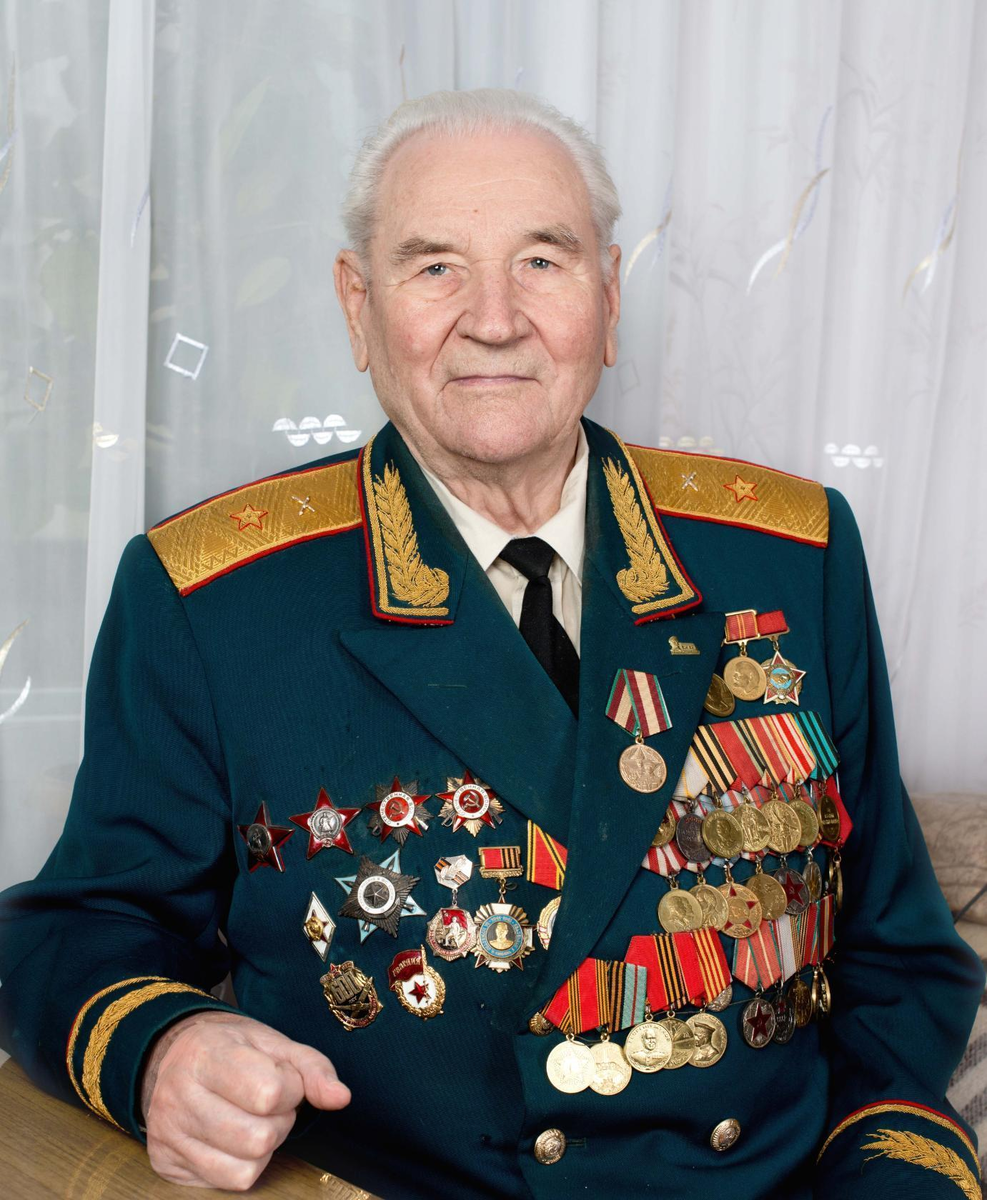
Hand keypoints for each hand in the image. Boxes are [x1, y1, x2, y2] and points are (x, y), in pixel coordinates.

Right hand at [140, 1009, 349, 1189]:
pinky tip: (237, 1140)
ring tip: (254, 1119)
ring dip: (265, 1145)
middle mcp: (178, 1094)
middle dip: (280, 1121)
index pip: (268, 1093)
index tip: (282, 1077)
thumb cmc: (233, 1048)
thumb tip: (341, 1098)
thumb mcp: (274, 1043)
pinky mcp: (166, 1162)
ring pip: (246, 1166)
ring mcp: (168, 1132)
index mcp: (206, 1053)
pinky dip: (246, 1165)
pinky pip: (229, 1183)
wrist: (174, 1056)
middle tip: (269, 1103)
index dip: (290, 1089)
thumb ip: (312, 1068)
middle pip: (259, 1137)